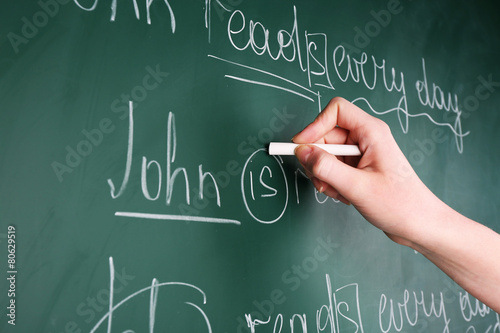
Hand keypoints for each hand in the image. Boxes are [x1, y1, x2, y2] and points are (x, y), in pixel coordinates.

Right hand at [293, 97, 440, 245]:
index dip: (315, 126)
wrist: (419, 225)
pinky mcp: (358, 168)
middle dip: (318, 159)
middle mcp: (366, 138)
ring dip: (324, 174)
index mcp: (372, 132)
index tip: (301, 147)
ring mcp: (362, 153)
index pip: (336, 111)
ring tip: (338, 192)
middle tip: (321, 180)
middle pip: (326, 135)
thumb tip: (302, 152)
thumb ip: (326, 168)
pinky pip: (333, 167)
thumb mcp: (357, 187)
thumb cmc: (400, 204)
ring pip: (327, 154)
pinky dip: (331, 182)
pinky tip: (344, 195)